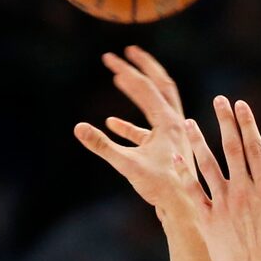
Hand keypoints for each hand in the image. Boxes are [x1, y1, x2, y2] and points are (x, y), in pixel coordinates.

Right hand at [74, 46, 203, 216]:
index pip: (146, 87)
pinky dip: (130, 124)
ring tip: (121, 78)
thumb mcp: (127, 164)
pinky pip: (146, 130)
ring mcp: (172, 136)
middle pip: (160, 85)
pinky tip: (111, 123)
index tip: (109, 58)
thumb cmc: (161, 188)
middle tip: (128, 50)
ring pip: (156, 105)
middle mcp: (175, 123)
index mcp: (169, 121)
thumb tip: (77, 128)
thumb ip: (102, 146)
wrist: (183, 210)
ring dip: (139, 91)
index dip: (126, 72)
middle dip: (143, 67)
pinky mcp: (166, 150)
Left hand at [185, 95, 260, 260]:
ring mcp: (223, 204)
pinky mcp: (207, 220)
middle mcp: (244, 191)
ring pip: (208, 165)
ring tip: (189, 123)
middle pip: (232, 148)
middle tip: (219, 101)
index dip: (248, 124)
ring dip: (198, 142)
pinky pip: (192, 192)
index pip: (256, 148)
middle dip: (226, 121)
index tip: (242, 105)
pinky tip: (174, 160)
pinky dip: (183, 175)